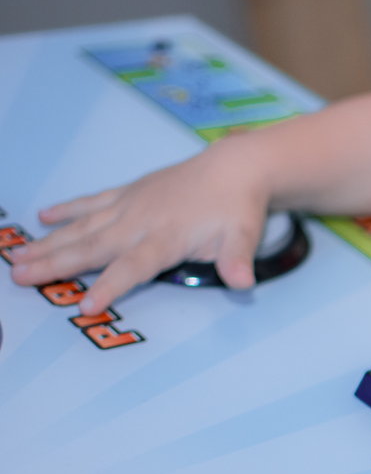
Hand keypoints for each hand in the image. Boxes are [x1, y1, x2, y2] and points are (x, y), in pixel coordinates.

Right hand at [8, 138, 269, 313]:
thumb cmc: (238, 207)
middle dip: (56, 264)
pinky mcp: (130, 192)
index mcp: (167, 237)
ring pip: (82, 227)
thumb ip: (237, 260)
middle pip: (93, 247)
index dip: (110, 287)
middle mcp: (141, 221)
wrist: (235, 167)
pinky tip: (43, 218)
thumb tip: (243, 282)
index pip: (133, 267)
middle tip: (20, 278)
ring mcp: (131, 205)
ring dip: (49, 243)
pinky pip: (92, 203)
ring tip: (17, 257)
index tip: (86, 306)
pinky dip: (68, 210)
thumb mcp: (245, 236)